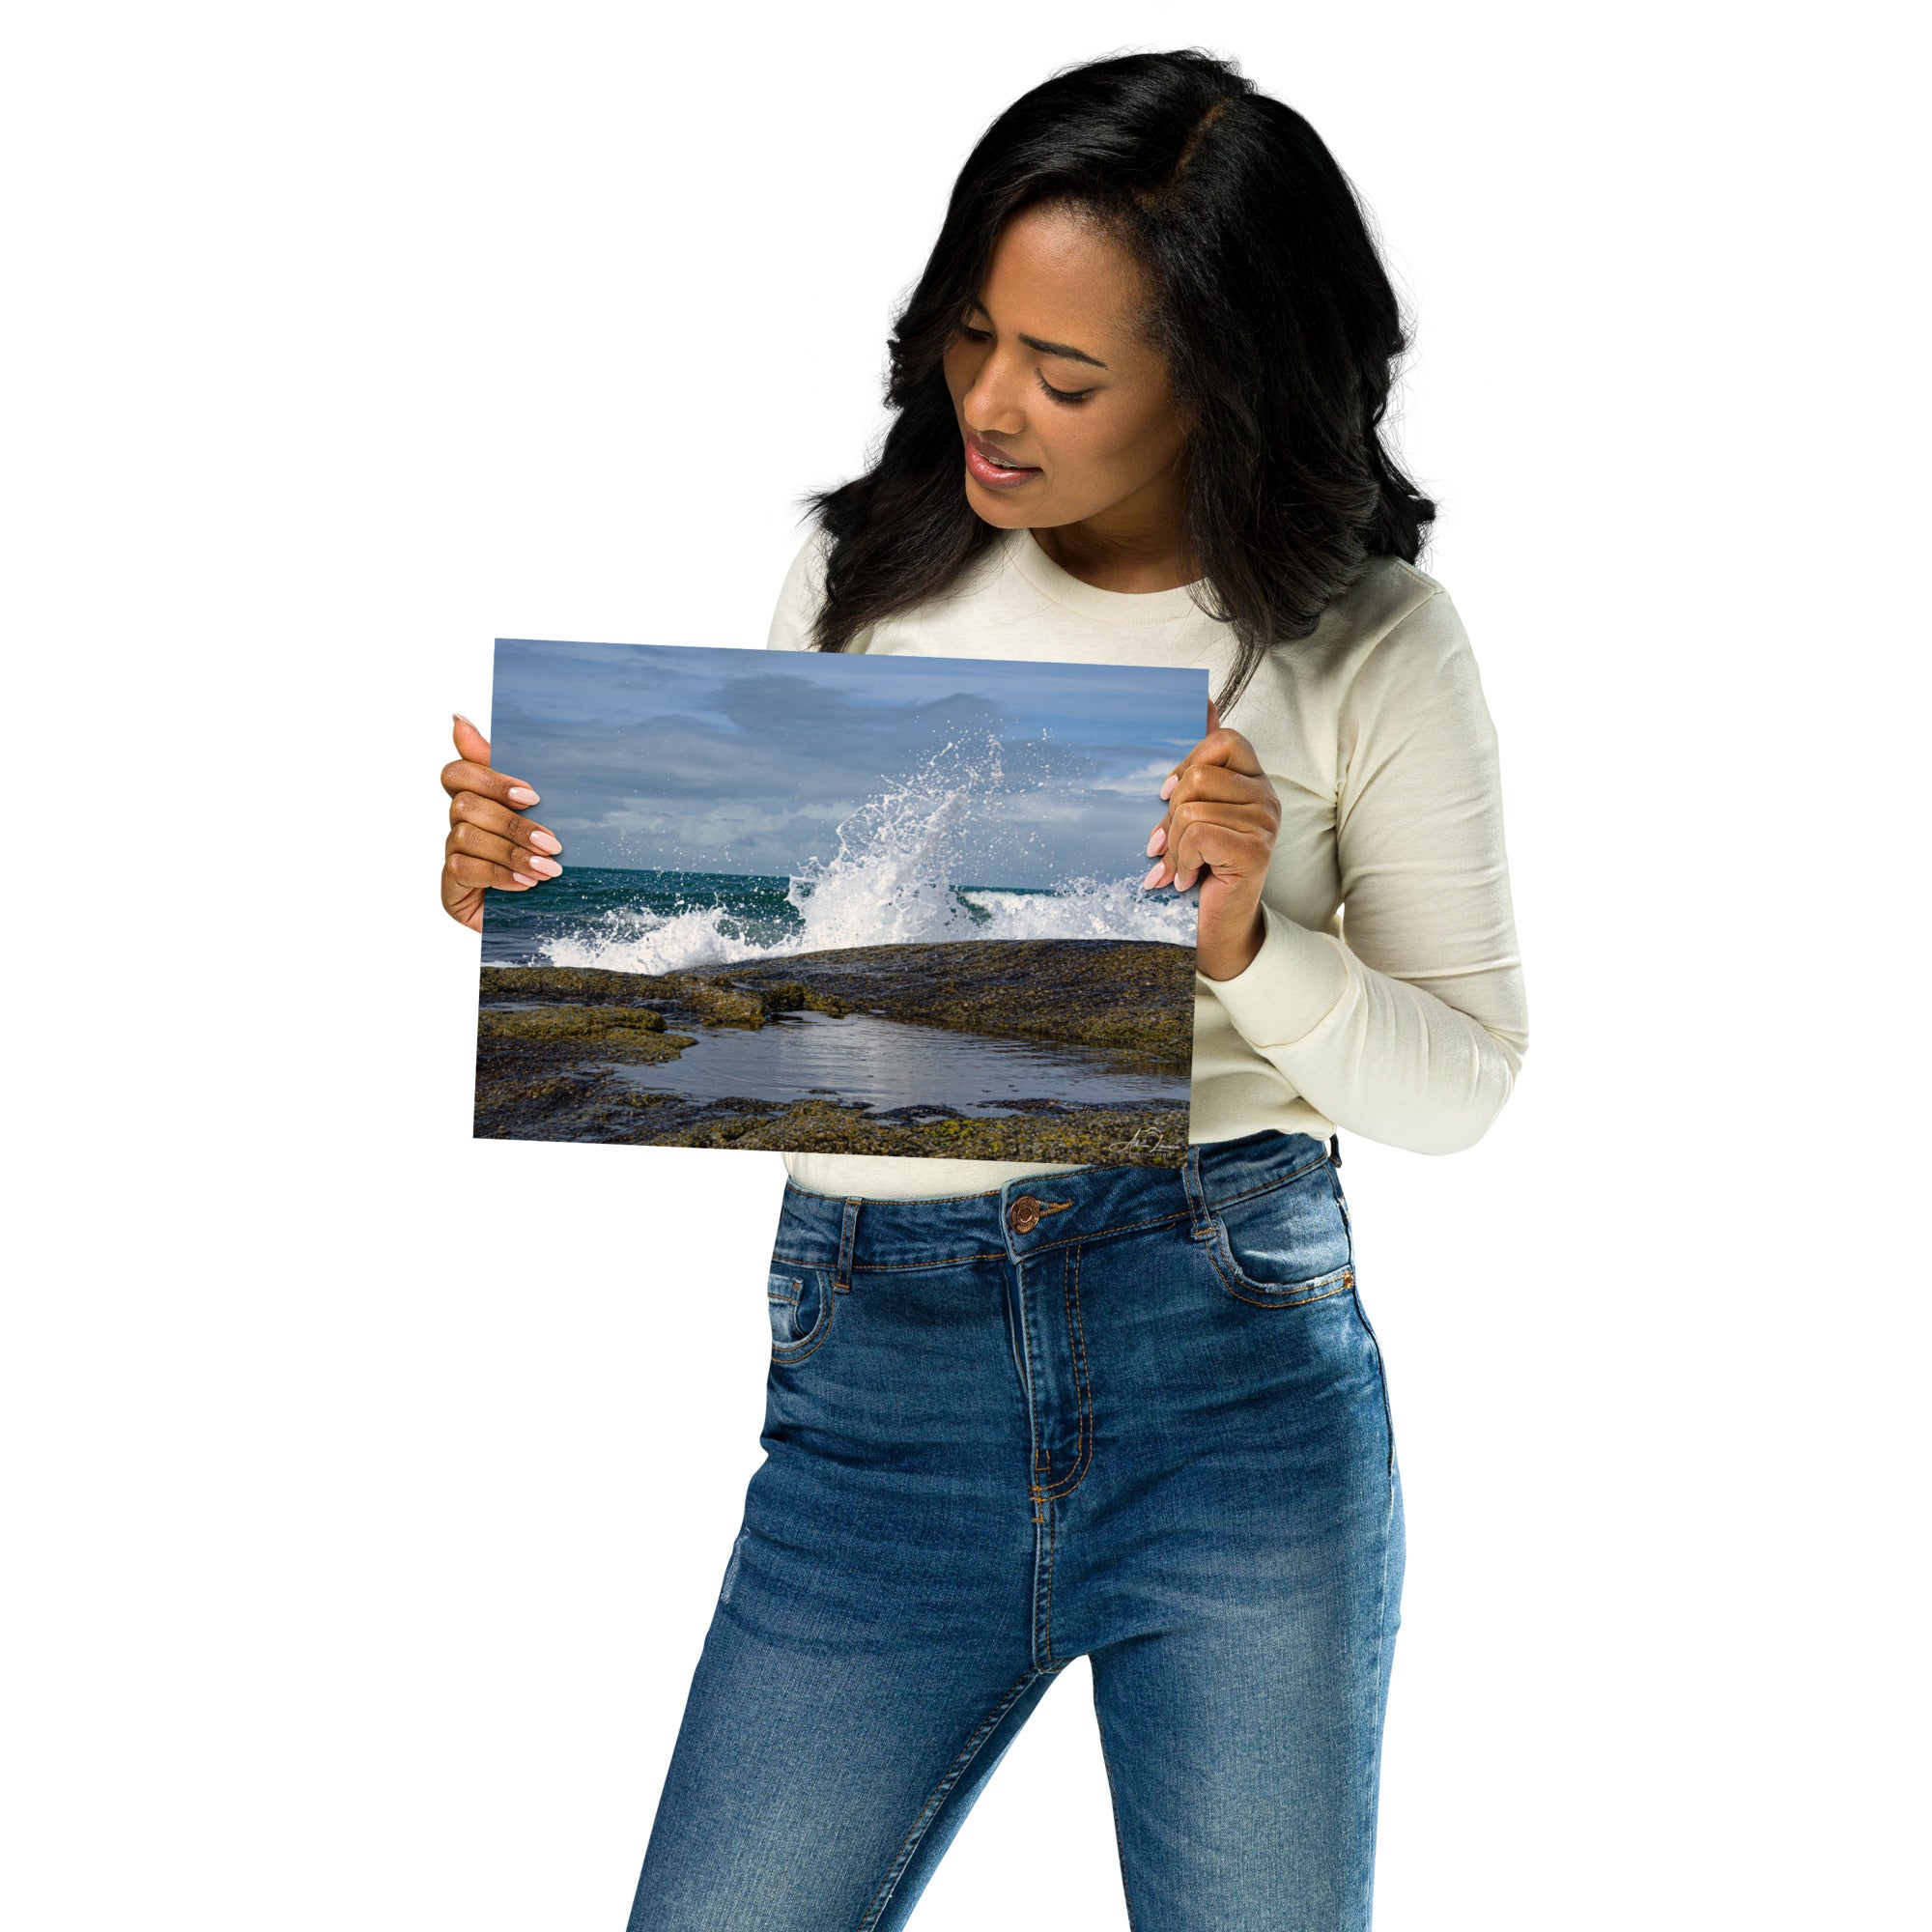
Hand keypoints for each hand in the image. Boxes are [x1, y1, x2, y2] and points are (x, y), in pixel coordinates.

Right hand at [440, 714, 563, 932]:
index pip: (458, 772)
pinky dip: (499, 875)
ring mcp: (452, 855)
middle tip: (553, 842)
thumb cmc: (543, 857)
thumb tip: (457, 718)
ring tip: (548, 869)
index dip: (491, 779)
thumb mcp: (539, 813)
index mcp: (478, 800)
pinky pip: (464, 869)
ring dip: (512, 852)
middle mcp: (459, 824)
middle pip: (465, 804)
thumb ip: (507, 770)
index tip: (532, 796)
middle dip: (513, 824)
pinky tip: (527, 884)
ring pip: (466, 836)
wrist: (547, 914)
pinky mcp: (450, 886)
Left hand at [1141, 698, 1279, 980]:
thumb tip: (1203, 701)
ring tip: (1178, 866)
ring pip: (1193, 808)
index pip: (1223, 740)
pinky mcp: (1255, 850)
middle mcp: (1267, 797)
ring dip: (1174, 845)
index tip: (1168, 796)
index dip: (1187, 763)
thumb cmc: (1201, 869)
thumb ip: (1200, 763)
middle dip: (1170, 814)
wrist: (1216, 928)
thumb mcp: (1194, 811)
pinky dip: (1181, 860)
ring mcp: (1265, 823)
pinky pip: (1199, 834)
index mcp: (1253, 781)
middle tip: (1166, 843)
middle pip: (1200, 776)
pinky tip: (1186, 879)